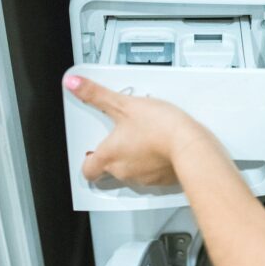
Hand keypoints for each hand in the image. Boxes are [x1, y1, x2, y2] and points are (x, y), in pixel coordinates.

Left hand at [63, 74, 223, 184]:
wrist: (190, 146)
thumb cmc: (159, 128)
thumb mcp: (124, 104)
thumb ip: (97, 95)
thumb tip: (74, 84)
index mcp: (109, 156)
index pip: (88, 170)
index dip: (88, 161)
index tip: (92, 151)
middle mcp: (123, 171)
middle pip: (111, 169)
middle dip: (117, 153)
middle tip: (126, 135)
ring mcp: (144, 178)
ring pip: (133, 171)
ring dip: (137, 158)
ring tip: (148, 138)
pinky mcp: (163, 181)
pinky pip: (155, 174)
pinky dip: (156, 163)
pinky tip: (164, 148)